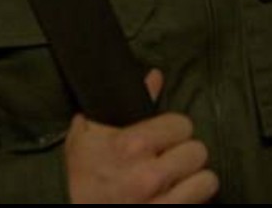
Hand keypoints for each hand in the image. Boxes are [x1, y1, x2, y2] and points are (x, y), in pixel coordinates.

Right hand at [66, 69, 218, 203]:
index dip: (174, 130)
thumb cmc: (78, 174)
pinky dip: (192, 198)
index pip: (182, 125)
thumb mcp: (89, 133)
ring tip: (178, 179)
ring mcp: (159, 202)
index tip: (165, 137)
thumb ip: (127, 103)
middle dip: (184, 153)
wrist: (65, 207)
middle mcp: (149, 174)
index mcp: (131, 145)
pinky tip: (177, 195)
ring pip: (206, 180)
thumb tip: (156, 77)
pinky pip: (200, 203)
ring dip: (194, 179)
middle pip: (198, 151)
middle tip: (171, 158)